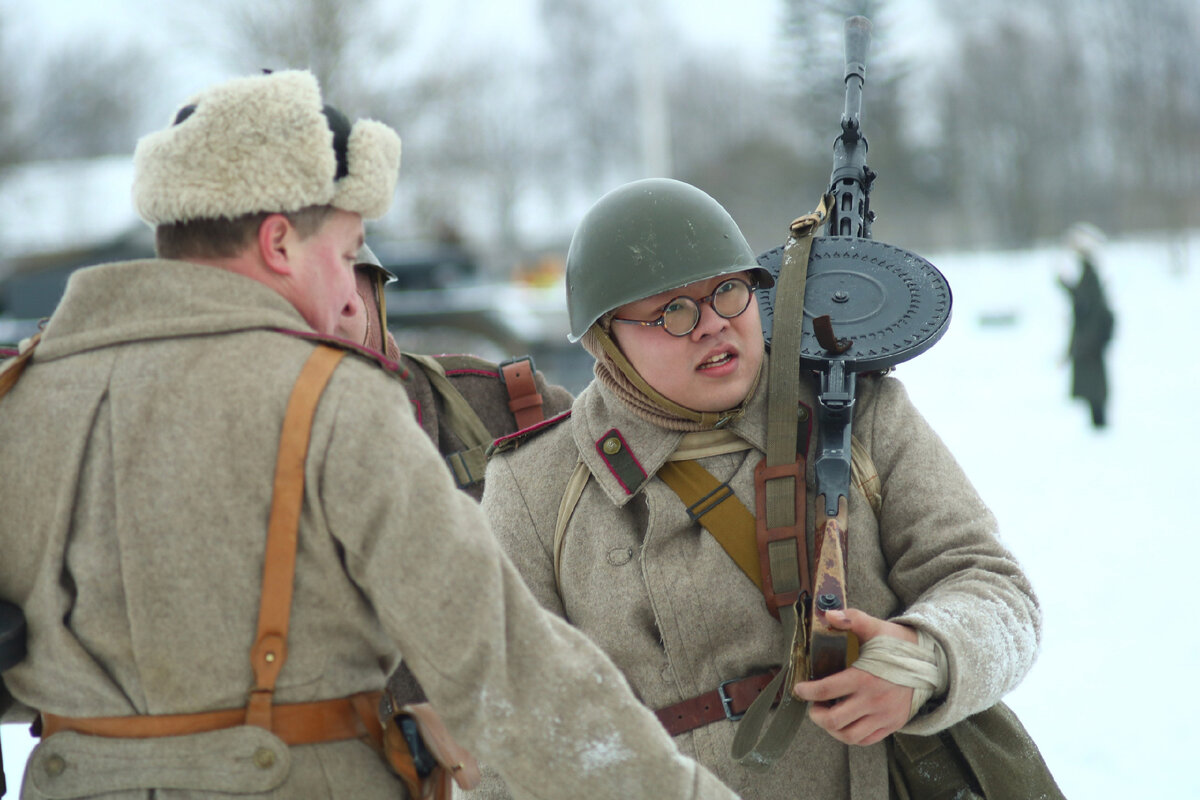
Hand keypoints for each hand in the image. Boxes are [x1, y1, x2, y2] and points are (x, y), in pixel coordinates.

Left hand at [791, 608, 916, 745]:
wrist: (931, 663)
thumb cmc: (899, 645)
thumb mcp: (876, 627)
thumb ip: (852, 619)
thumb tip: (829, 615)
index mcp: (864, 677)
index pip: (826, 690)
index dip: (807, 692)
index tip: (799, 689)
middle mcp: (874, 700)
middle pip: (834, 719)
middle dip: (816, 714)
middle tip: (813, 706)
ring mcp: (884, 716)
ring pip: (849, 735)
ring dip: (832, 729)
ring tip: (827, 715)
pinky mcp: (893, 724)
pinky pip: (866, 740)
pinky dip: (851, 736)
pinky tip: (845, 723)